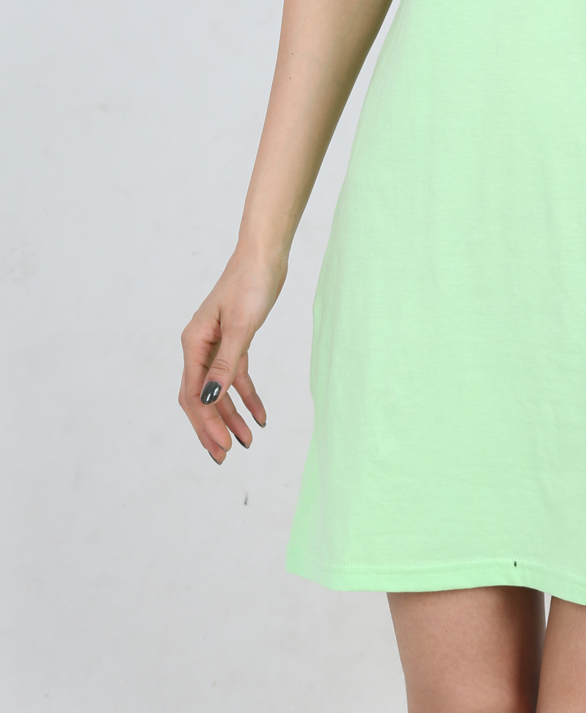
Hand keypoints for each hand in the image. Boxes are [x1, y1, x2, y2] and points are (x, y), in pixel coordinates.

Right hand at [178, 248, 287, 463]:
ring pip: (219, 390)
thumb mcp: (241, 327)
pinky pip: (236, 376)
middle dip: (212, 428)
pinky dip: (247, 396)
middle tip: (225, 456)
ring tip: (248, 441)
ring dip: (231, 416)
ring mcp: (216, 344)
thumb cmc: (250, 284)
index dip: (206, 424)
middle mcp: (199, 346)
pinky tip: (260, 416)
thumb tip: (212, 400)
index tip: (222, 447)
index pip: (194, 394)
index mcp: (194, 343)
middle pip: (201, 397)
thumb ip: (226, 364)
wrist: (264, 256)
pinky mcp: (235, 340)